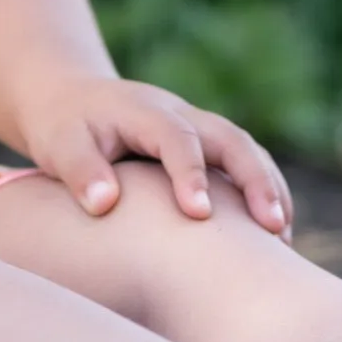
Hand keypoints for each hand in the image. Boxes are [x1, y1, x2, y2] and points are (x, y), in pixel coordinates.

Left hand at [19, 77, 289, 237]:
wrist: (73, 100)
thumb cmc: (64, 128)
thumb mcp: (58, 143)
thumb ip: (80, 169)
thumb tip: (105, 204)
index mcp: (145, 111)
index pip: (177, 137)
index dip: (191, 173)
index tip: (199, 214)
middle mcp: (182, 115)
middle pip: (231, 138)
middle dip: (255, 180)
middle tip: (272, 227)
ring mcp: (199, 130)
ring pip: (247, 151)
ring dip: (269, 189)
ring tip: (283, 241)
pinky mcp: (207, 150)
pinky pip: (246, 165)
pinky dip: (264, 194)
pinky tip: (274, 237)